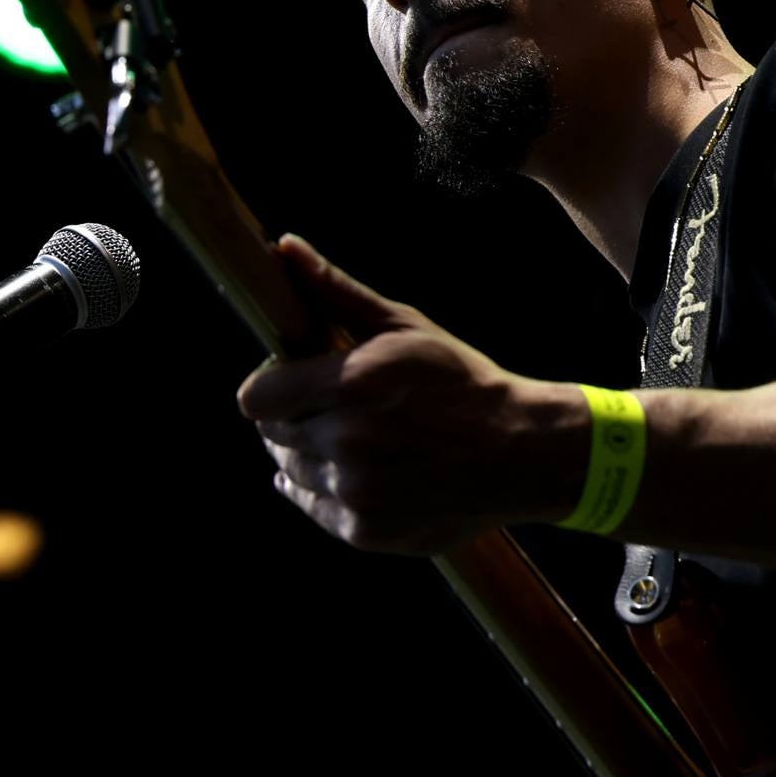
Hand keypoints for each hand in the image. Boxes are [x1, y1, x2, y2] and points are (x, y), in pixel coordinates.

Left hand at [235, 234, 568, 553]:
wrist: (519, 451)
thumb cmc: (459, 379)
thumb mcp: (402, 326)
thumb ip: (334, 290)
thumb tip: (283, 245)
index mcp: (351, 386)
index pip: (255, 398)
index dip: (268, 385)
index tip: (292, 379)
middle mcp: (347, 443)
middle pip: (271, 434)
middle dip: (291, 416)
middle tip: (333, 407)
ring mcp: (355, 493)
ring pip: (290, 472)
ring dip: (309, 453)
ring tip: (353, 439)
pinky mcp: (365, 531)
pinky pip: (314, 508)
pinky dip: (325, 491)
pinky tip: (357, 473)